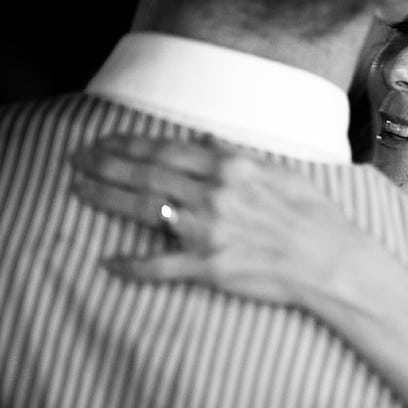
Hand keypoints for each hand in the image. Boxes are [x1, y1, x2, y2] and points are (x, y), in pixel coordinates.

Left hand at [69, 135, 363, 306]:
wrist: (331, 261)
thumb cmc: (314, 215)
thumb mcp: (281, 173)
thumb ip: (237, 156)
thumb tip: (205, 140)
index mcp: (231, 168)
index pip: (167, 150)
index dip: (129, 144)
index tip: (104, 140)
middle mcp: (213, 195)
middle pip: (146, 175)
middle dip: (105, 164)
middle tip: (76, 159)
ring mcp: (208, 232)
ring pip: (143, 211)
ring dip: (106, 199)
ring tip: (79, 190)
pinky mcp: (208, 268)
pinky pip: (159, 267)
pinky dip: (131, 266)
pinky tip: (108, 262)